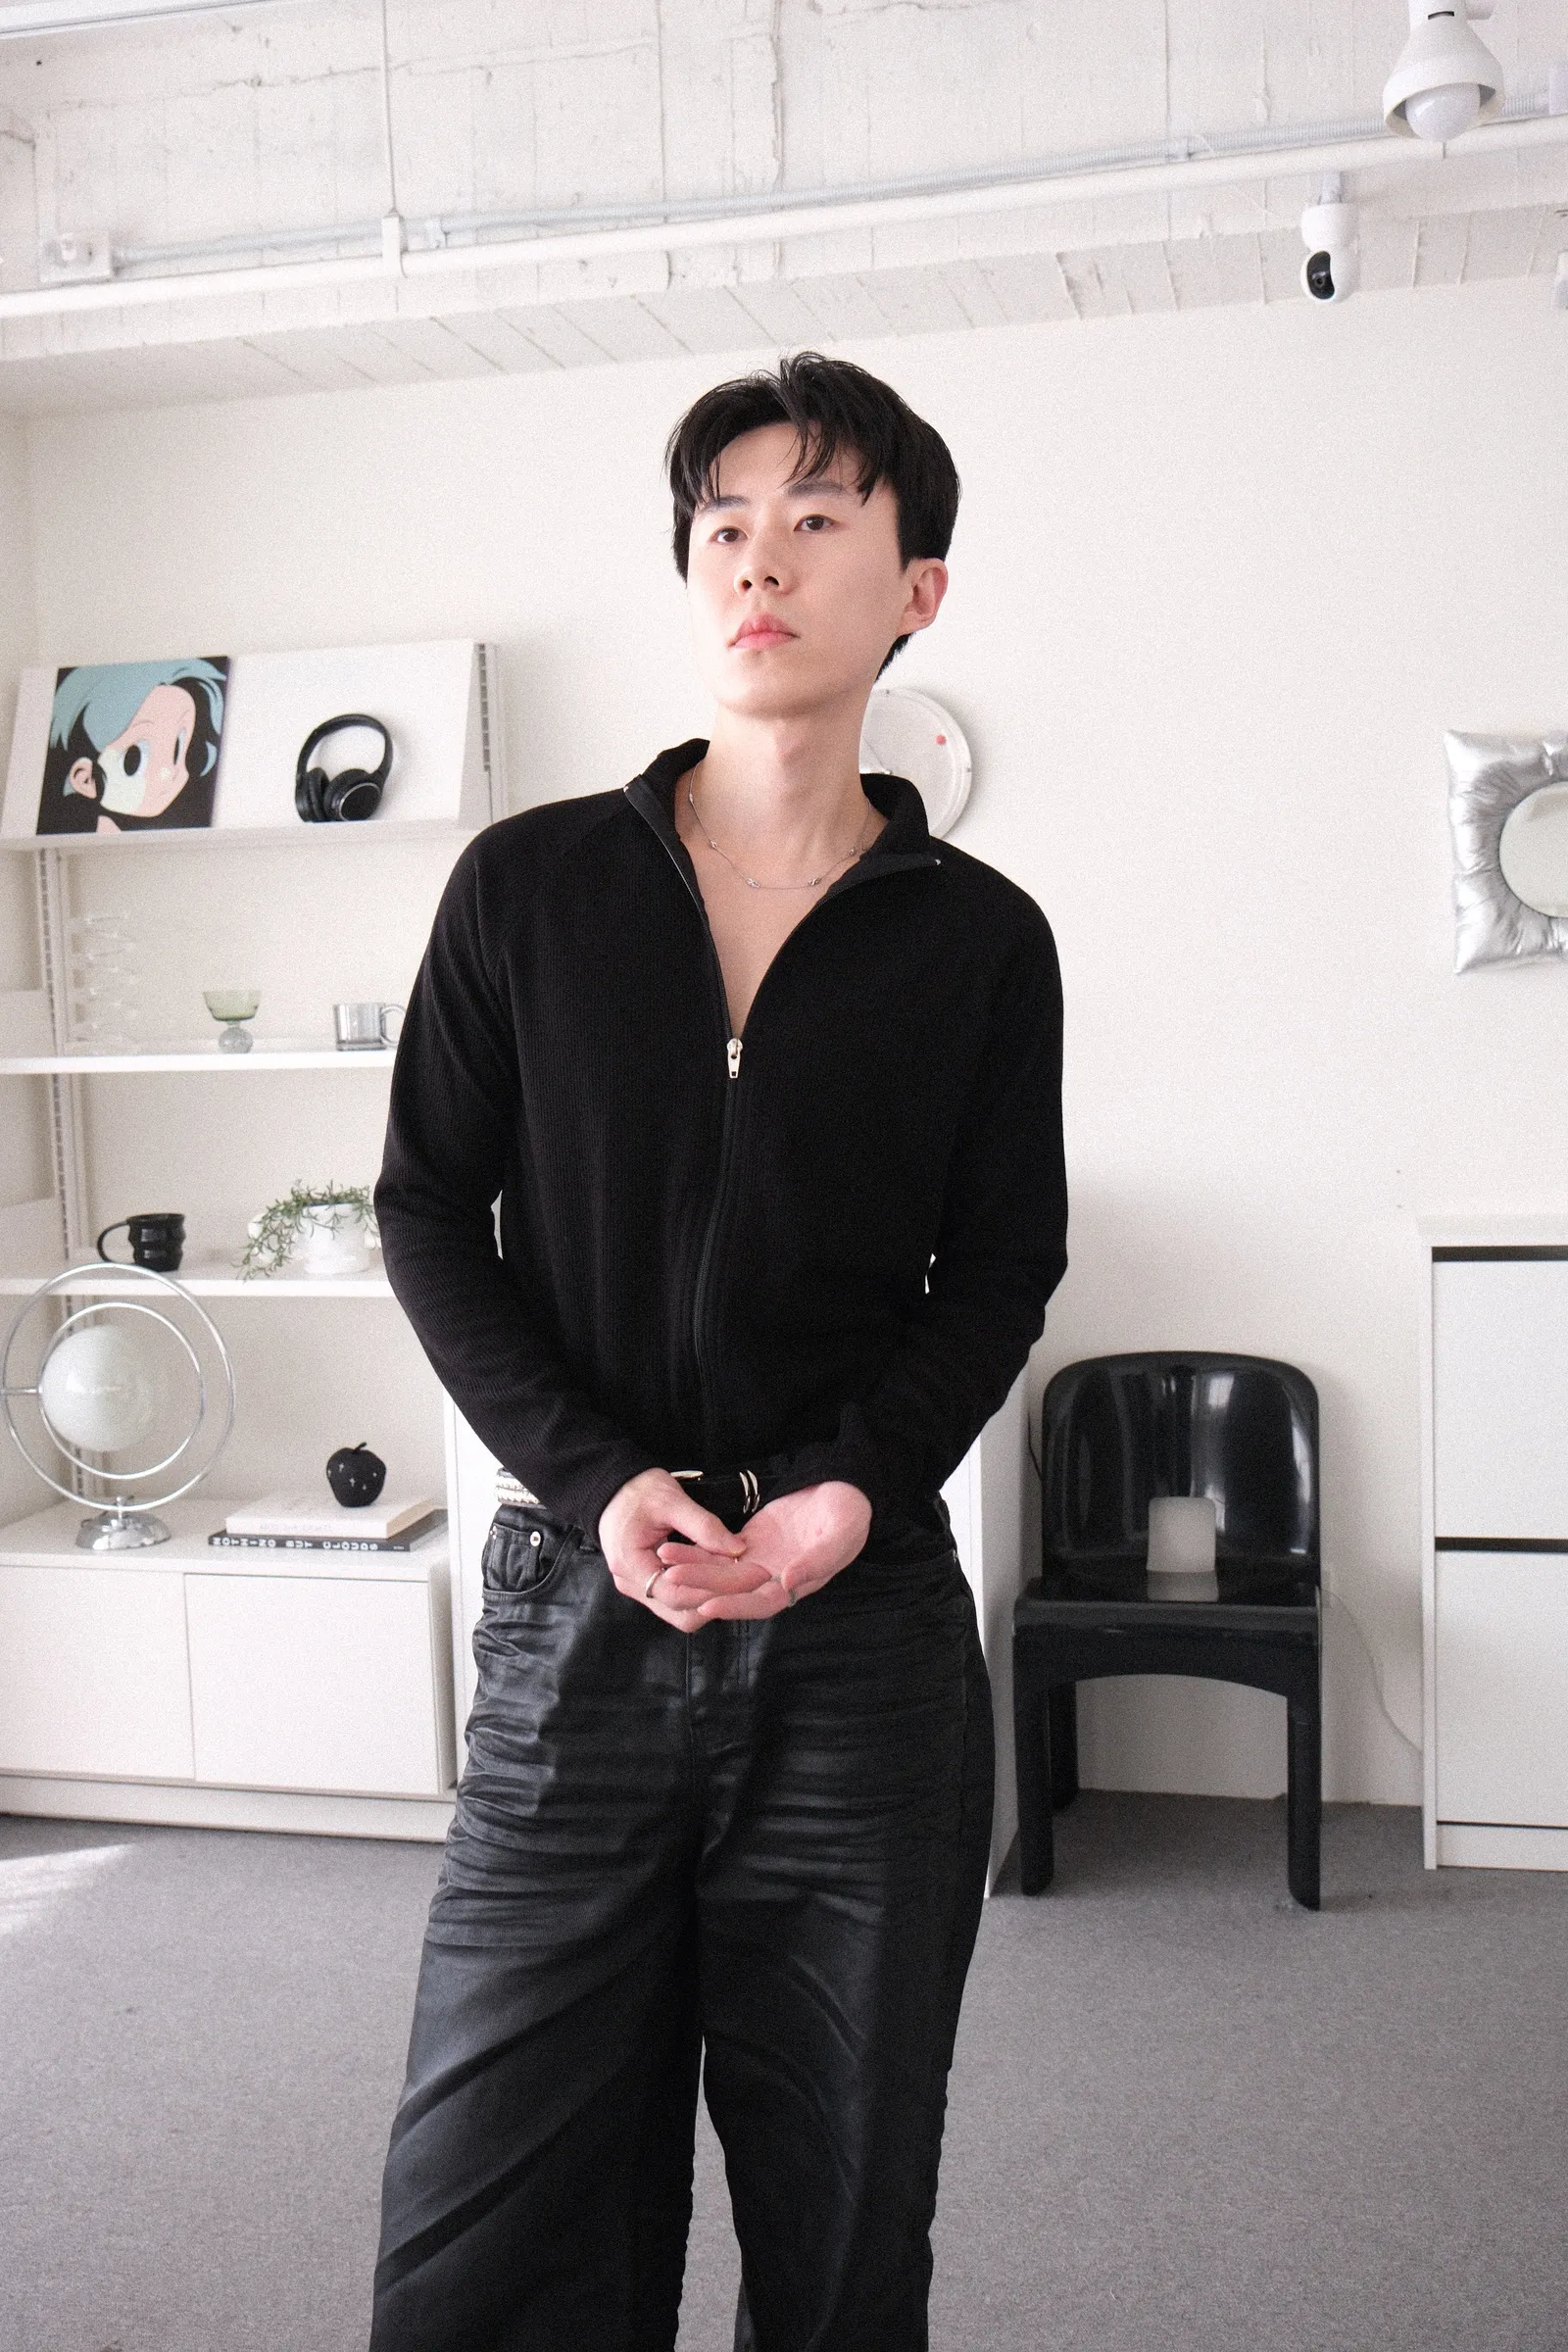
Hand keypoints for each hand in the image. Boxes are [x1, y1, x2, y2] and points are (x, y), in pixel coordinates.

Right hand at [598, 1467, 770, 1632]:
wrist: (612, 1487)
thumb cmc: (637, 1489)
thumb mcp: (671, 1500)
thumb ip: (704, 1526)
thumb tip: (738, 1549)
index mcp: (630, 1563)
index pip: (676, 1595)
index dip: (713, 1591)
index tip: (746, 1578)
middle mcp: (630, 1583)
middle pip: (679, 1612)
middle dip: (716, 1600)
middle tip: (749, 1582)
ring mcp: (637, 1586)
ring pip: (679, 1610)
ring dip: (709, 1598)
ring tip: (739, 1579)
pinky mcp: (646, 1583)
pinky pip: (675, 1598)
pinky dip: (698, 1590)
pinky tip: (720, 1575)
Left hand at [657, 1481, 871, 1621]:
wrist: (844, 1488)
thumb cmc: (851, 1513)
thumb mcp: (843, 1533)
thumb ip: (818, 1561)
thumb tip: (787, 1584)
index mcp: (799, 1584)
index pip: (762, 1603)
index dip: (736, 1607)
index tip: (708, 1606)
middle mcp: (775, 1579)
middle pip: (734, 1589)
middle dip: (702, 1585)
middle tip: (671, 1578)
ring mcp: (761, 1561)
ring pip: (722, 1570)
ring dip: (694, 1566)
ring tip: (666, 1558)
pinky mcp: (751, 1541)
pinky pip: (720, 1550)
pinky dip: (699, 1550)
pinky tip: (676, 1546)